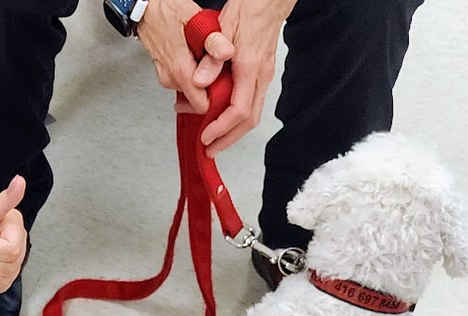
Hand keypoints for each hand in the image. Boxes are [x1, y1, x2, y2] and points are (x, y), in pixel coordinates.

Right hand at [137, 0, 233, 113]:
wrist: (146, 10)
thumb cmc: (167, 12)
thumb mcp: (195, 19)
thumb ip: (212, 39)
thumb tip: (226, 52)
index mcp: (180, 69)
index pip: (201, 104)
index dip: (217, 100)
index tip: (226, 89)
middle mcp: (171, 78)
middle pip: (197, 99)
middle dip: (211, 88)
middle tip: (220, 69)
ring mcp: (166, 78)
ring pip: (191, 90)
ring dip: (202, 79)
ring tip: (206, 59)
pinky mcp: (164, 74)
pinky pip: (184, 82)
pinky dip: (193, 73)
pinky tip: (196, 58)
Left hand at [177, 0, 296, 155]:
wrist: (267, 1)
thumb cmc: (246, 11)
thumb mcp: (221, 31)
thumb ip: (210, 59)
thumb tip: (199, 83)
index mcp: (250, 68)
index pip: (238, 111)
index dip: (221, 128)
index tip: (206, 138)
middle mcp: (261, 76)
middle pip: (248, 121)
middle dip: (228, 139)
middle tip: (209, 149)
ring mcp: (264, 77)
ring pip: (252, 114)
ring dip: (232, 130)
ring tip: (212, 138)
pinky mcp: (262, 75)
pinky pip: (251, 103)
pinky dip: (235, 117)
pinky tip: (220, 116)